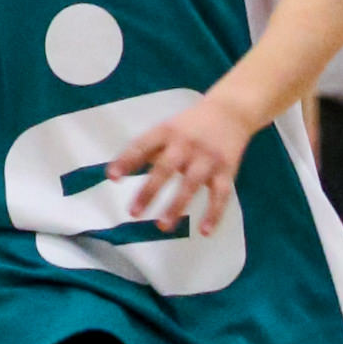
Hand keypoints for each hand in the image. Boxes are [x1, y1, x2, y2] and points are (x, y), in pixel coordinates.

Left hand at [108, 91, 254, 230]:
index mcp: (166, 131)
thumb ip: (147, 149)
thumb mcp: (167, 128)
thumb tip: (118, 173)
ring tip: (162, 226)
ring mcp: (207, 158)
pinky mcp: (227, 170)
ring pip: (191, 184)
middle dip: (149, 191)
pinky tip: (205, 232)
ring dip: (176, 206)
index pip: (142, 145)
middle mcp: (186, 144)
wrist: (230, 111)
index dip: (126, 160)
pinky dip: (214, 214)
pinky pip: (221, 195)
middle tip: (134, 213)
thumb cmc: (190, 125)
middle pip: (165, 167)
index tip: (112, 177)